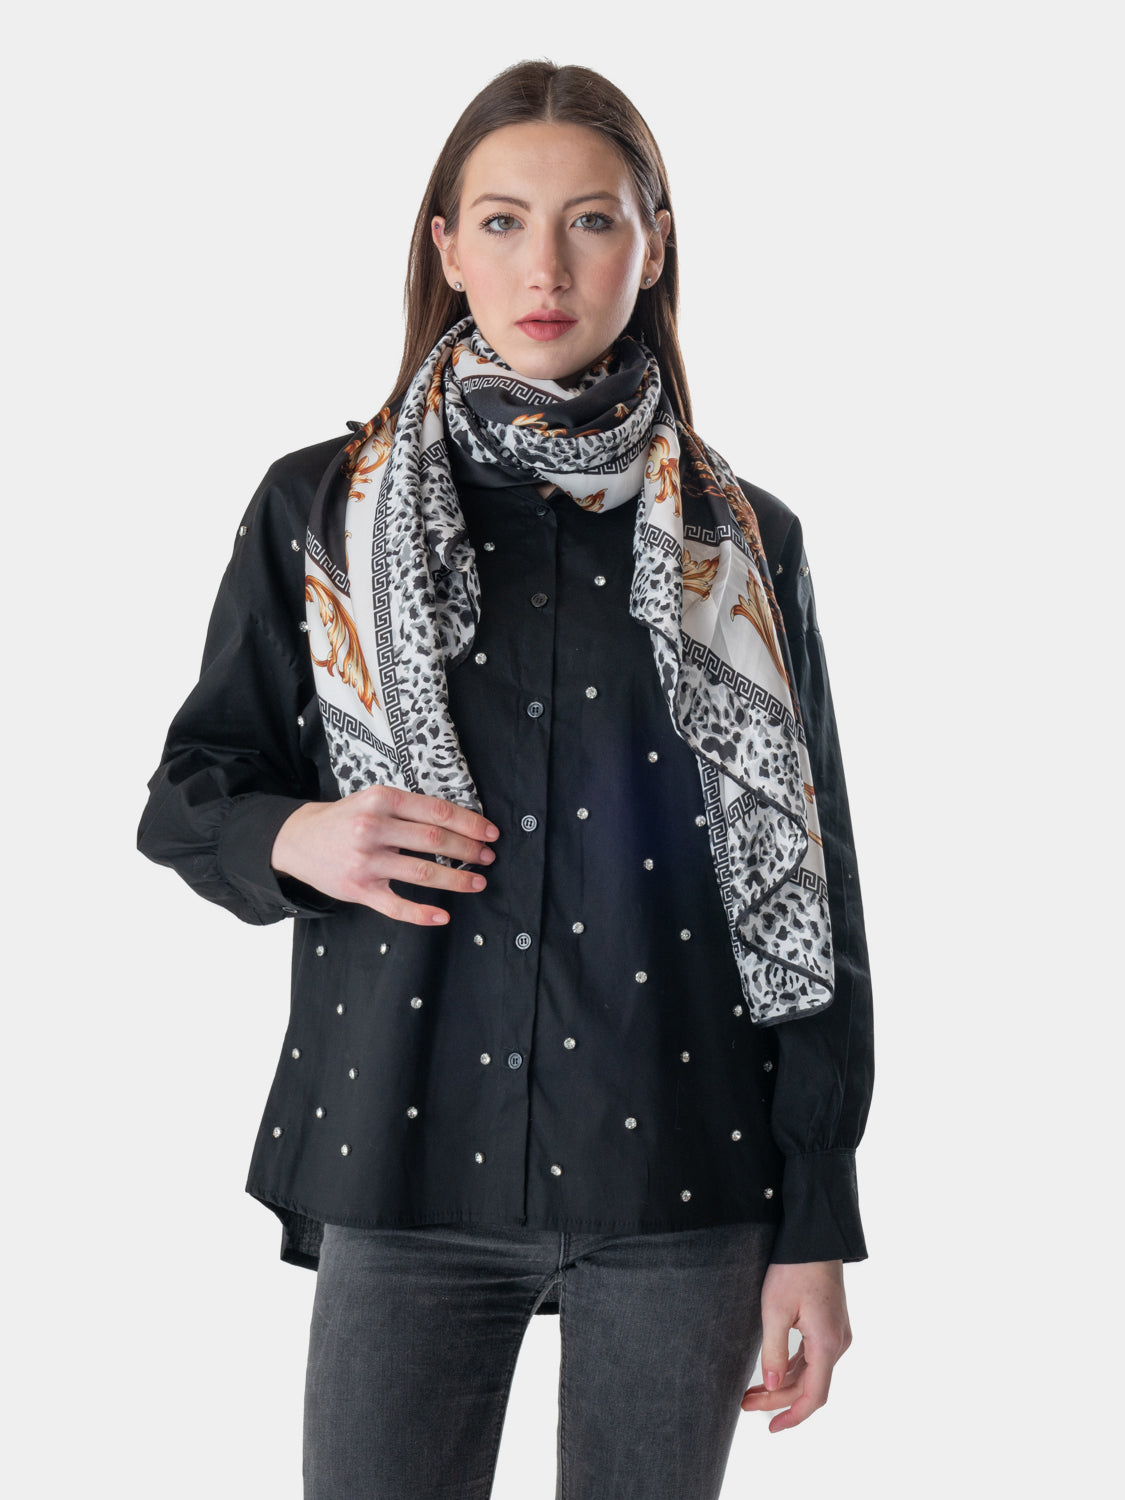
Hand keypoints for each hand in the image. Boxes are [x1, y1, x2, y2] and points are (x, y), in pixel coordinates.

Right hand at [270, 785, 498, 924]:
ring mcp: (365, 861)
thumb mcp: (373, 799)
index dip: (469, 823)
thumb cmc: (345, 818)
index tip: (490, 833)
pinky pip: (395, 905)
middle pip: (434, 839)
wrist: (298, 839)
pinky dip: (421, 913)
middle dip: (468, 850)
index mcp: (381, 800)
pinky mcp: (358, 889)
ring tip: (477, 882)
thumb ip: (408, 808)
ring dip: (456, 879)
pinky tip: (442, 916)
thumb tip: (457, 823)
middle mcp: (373, 828)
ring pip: (421, 872)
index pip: (436, 811)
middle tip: (488, 857)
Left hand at [741, 1260, 851, 1431]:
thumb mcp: (775, 1308)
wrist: (815, 1236)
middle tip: (745, 1403)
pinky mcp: (830, 1324)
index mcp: (827, 1343)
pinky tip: (771, 1371)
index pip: (813, 1395)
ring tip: (752, 1392)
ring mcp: (836, 1334)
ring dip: (783, 1383)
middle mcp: (837, 1343)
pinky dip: (792, 1367)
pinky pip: (813, 1356)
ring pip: (810, 1372)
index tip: (772, 1428)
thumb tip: (770, 1384)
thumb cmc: (794, 1268)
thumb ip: (773, 1350)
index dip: (793, 1416)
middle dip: (778, 1398)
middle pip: (809, 1385)